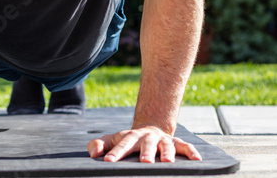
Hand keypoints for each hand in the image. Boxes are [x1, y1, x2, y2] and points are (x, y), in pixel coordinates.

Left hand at [87, 126, 201, 162]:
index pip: (122, 145)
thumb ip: (99, 144)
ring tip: (167, 162)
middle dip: (146, 153)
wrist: (149, 128)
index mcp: (131, 137)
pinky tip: (198, 160)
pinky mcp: (176, 143)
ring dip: (167, 152)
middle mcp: (147, 137)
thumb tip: (93, 154)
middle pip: (146, 144)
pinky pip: (185, 146)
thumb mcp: (113, 140)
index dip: (115, 153)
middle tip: (145, 162)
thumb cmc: (128, 140)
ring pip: (166, 144)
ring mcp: (162, 139)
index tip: (108, 162)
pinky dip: (191, 152)